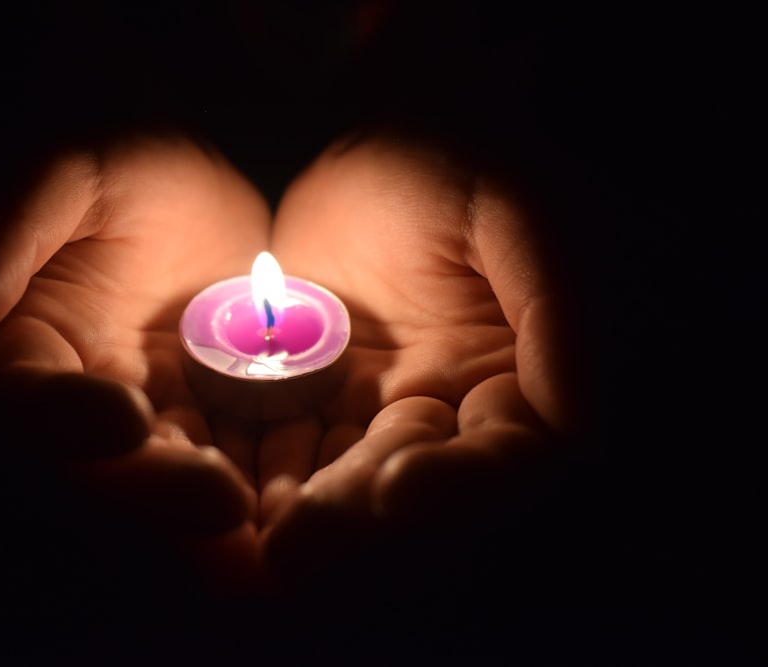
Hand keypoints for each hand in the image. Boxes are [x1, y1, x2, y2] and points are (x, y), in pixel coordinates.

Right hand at [0, 132, 270, 586]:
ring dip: (211, 517)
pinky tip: (304, 504)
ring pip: (173, 486)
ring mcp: (158, 419)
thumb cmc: (124, 157)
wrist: (203, 179)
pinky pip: (241, 471)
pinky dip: (267, 495)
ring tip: (267, 531)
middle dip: (154, 493)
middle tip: (220, 503)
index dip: (65, 418)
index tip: (124, 417)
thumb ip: (2, 230)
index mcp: (34, 347)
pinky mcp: (221, 424)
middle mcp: (88, 400)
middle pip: (102, 473)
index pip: (27, 404)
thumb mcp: (67, 167)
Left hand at [254, 130, 583, 591]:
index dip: (461, 487)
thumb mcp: (516, 214)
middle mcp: (444, 415)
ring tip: (256, 537)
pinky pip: (280, 447)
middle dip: (358, 519)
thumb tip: (576, 427)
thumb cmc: (458, 161)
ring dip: (301, 514)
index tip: (401, 488)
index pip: (503, 463)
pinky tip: (222, 488)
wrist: (374, 137)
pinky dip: (256, 472)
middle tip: (296, 549)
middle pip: (410, 491)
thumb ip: (557, 310)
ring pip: (340, 482)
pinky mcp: (305, 398)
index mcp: (512, 384)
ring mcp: (370, 411)